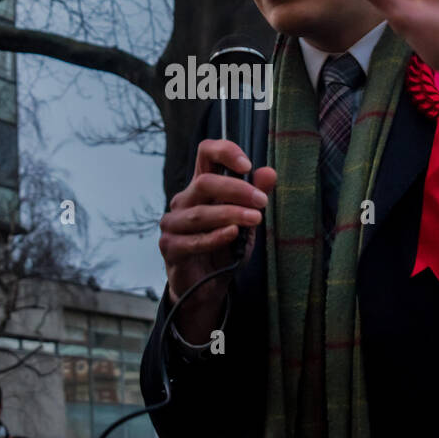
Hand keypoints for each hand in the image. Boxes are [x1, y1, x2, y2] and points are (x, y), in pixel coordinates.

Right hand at [158, 140, 276, 341]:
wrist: (206, 286)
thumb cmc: (224, 247)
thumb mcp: (246, 221)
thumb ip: (255, 196)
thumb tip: (269, 172)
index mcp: (201, 187)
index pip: (205, 153)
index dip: (224, 151)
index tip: (247, 166)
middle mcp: (183, 200)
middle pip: (204, 182)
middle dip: (236, 190)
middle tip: (261, 202)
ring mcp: (173, 224)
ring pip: (200, 213)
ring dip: (231, 214)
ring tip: (255, 219)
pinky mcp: (169, 247)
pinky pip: (193, 240)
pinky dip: (215, 237)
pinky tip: (233, 234)